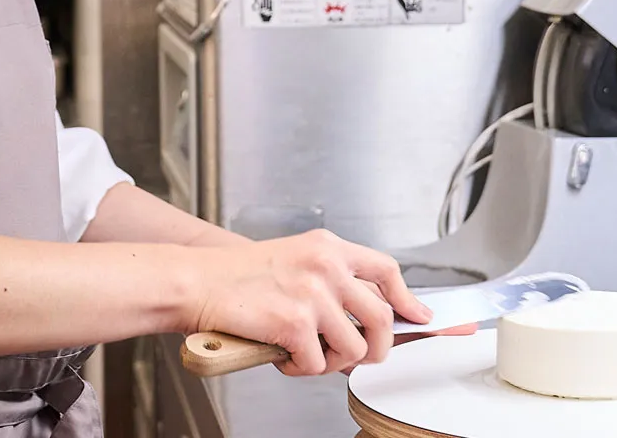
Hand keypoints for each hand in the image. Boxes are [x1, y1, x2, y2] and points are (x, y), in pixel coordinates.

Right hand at [184, 229, 431, 376]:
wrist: (195, 281)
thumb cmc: (236, 277)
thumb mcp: (294, 262)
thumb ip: (331, 282)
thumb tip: (367, 322)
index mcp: (327, 247)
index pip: (386, 271)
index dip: (409, 299)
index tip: (421, 318)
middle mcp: (326, 265)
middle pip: (382, 317)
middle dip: (376, 348)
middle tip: (357, 357)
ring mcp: (312, 294)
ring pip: (355, 349)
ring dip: (333, 362)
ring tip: (304, 354)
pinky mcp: (294, 322)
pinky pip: (319, 364)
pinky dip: (301, 369)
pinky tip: (281, 356)